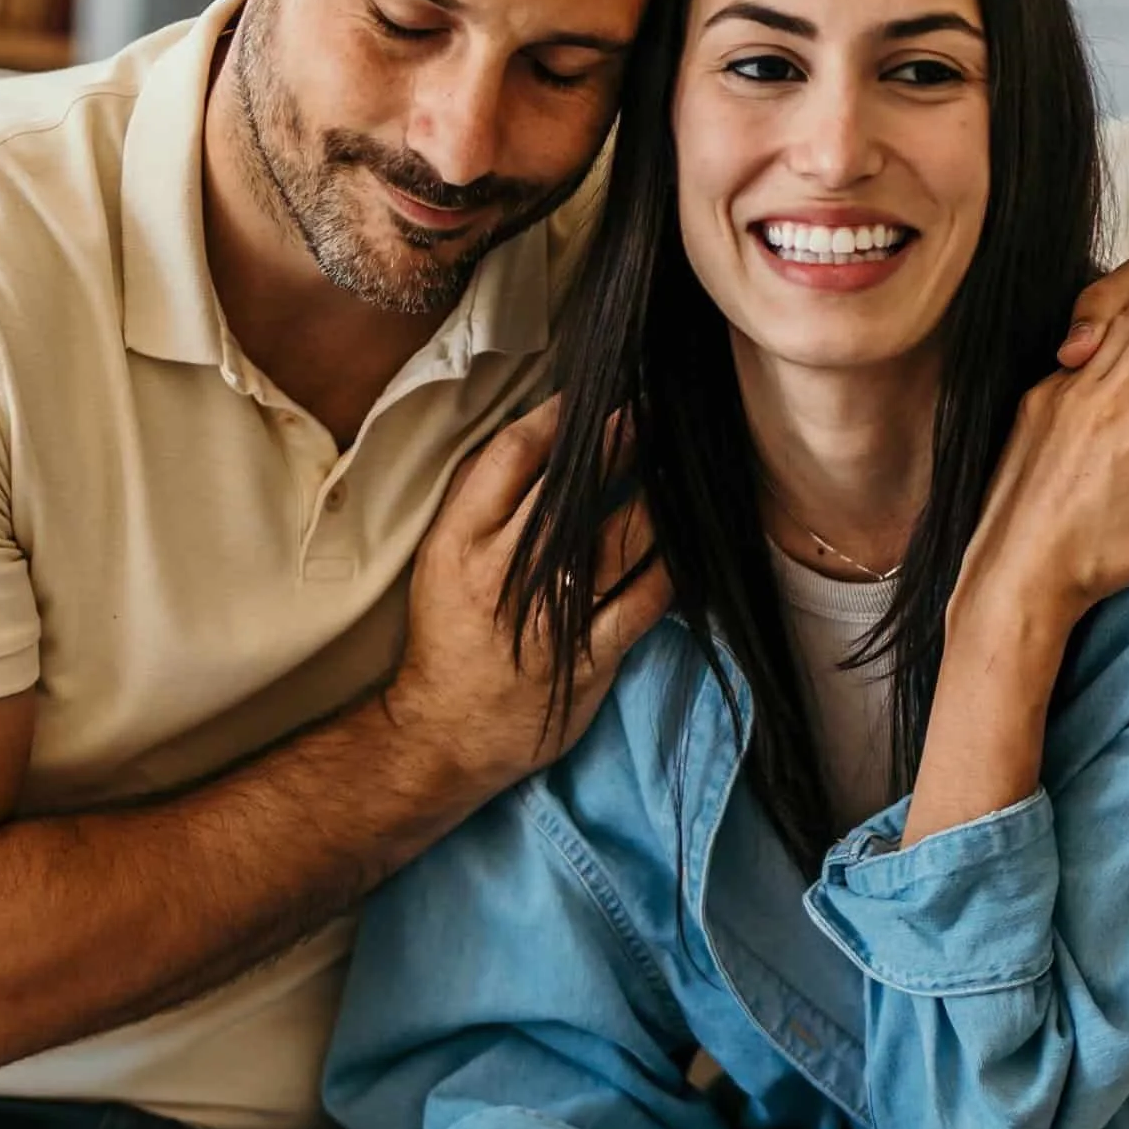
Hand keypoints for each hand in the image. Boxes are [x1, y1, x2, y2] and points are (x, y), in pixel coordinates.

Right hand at [388, 398, 668, 806]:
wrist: (445, 732)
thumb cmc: (447, 638)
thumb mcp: (440, 560)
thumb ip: (478, 503)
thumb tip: (531, 442)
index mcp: (461, 539)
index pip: (514, 456)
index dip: (559, 418)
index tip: (593, 395)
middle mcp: (507, 573)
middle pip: (573, 490)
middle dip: (618, 442)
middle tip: (651, 411)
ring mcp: (553, 618)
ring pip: (616, 540)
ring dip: (653, 498)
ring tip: (677, 468)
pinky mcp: (589, 658)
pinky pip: (643, 603)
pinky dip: (669, 570)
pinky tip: (688, 544)